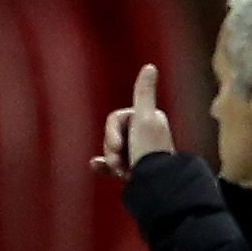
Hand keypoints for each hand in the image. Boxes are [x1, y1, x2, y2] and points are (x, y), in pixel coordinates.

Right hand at [90, 63, 174, 178]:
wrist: (157, 184)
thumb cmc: (150, 151)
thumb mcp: (145, 117)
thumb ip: (144, 93)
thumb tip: (150, 66)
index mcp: (149, 118)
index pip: (116, 119)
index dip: (111, 132)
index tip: (118, 146)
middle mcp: (145, 133)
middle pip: (113, 134)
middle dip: (111, 148)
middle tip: (118, 162)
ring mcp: (139, 151)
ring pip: (111, 149)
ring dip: (110, 160)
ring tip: (121, 171)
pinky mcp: (134, 168)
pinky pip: (112, 163)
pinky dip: (104, 165)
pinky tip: (94, 165)